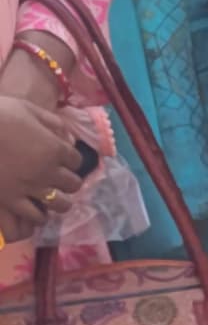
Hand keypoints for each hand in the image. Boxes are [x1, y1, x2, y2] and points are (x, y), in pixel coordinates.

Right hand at [0, 92, 86, 240]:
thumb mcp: (28, 108)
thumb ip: (51, 121)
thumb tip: (67, 136)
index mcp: (54, 148)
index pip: (76, 160)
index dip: (70, 159)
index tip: (63, 158)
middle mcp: (47, 171)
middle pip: (73, 184)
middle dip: (68, 180)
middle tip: (59, 179)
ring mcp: (31, 188)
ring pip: (61, 204)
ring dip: (60, 201)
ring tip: (53, 197)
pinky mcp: (12, 200)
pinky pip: (35, 216)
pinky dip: (39, 215)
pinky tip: (36, 210)